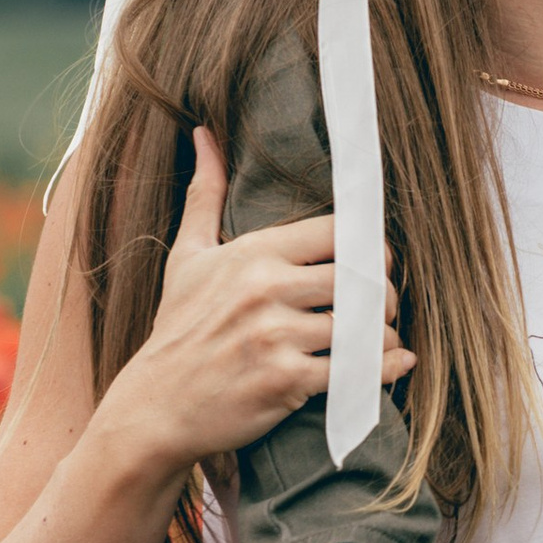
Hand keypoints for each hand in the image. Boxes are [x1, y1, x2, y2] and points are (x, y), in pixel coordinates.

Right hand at [100, 132, 413, 476]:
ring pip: (363, 326)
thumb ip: (205, 196)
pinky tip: (388, 366)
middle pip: (361, 277)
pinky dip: (381, 370)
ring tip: (381, 338)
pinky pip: (354, 371)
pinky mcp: (285, 382)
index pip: (339, 232)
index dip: (368, 247)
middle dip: (383, 293)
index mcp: (252, 254)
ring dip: (383, 334)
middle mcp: (266, 290)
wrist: (155, 406)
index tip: (372, 263)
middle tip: (382, 306)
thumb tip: (205, 136)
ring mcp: (276, 337)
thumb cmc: (176, 330)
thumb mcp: (186, 258)